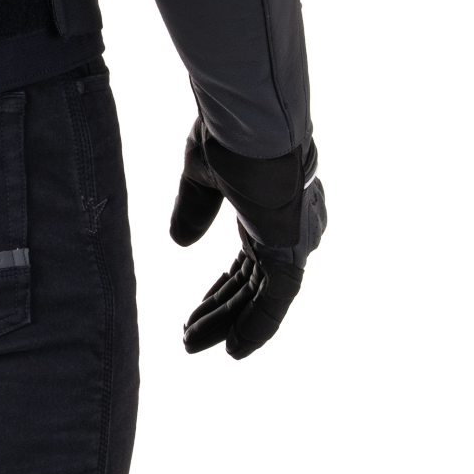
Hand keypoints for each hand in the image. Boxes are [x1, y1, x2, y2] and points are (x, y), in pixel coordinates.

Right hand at [170, 118, 326, 359]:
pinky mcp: (290, 252)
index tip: (195, 309)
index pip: (246, 263)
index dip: (220, 288)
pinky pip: (275, 301)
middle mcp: (286, 232)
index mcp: (269, 211)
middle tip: (189, 335)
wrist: (253, 124)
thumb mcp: (202, 174)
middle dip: (218, 311)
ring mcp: (291, 243)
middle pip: (251, 285)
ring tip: (193, 343)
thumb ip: (195, 208)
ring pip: (259, 296)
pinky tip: (234, 350)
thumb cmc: (230, 135)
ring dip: (227, 322)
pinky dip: (256, 326)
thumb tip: (182, 242)